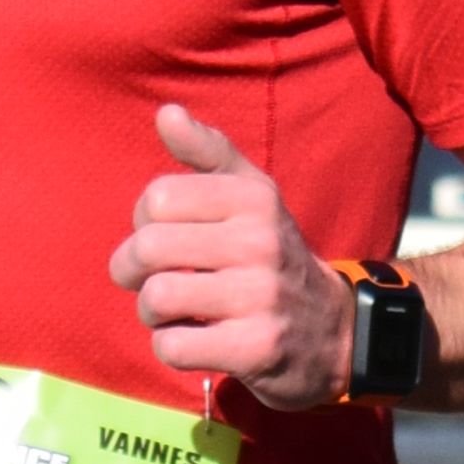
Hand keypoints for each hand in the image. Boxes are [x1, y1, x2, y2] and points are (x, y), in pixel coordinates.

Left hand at [107, 104, 350, 410]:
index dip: (143, 221)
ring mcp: (260, 298)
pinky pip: (173, 347)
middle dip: (131, 269)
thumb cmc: (270, 255)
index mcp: (253, 198)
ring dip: (151, 312)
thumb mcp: (252, 196)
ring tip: (173, 311)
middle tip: (147, 280)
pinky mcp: (255, 349)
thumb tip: (167, 113)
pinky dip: (170, 347)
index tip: (163, 235)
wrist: (332, 330)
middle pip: (148, 248)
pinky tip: (194, 340)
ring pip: (157, 298)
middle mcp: (260, 242)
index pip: (158, 198)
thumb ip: (207, 152)